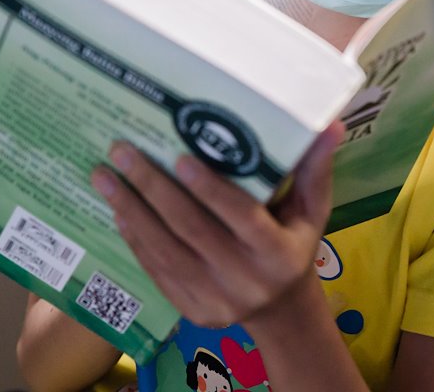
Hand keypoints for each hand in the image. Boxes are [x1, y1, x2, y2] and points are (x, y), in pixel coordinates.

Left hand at [90, 120, 344, 328]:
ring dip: (131, 209)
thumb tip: (329, 124)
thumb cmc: (293, 242)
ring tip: (104, 175)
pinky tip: (117, 209)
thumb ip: (313, 169)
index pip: (240, 216)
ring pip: (165, 250)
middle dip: (152, 188)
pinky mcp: (190, 310)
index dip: (209, 188)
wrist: (280, 309)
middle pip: (191, 229)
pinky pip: (156, 270)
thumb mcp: (311, 210)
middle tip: (122, 150)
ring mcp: (215, 299)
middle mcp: (246, 280)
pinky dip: (134, 237)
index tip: (178, 156)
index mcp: (278, 252)